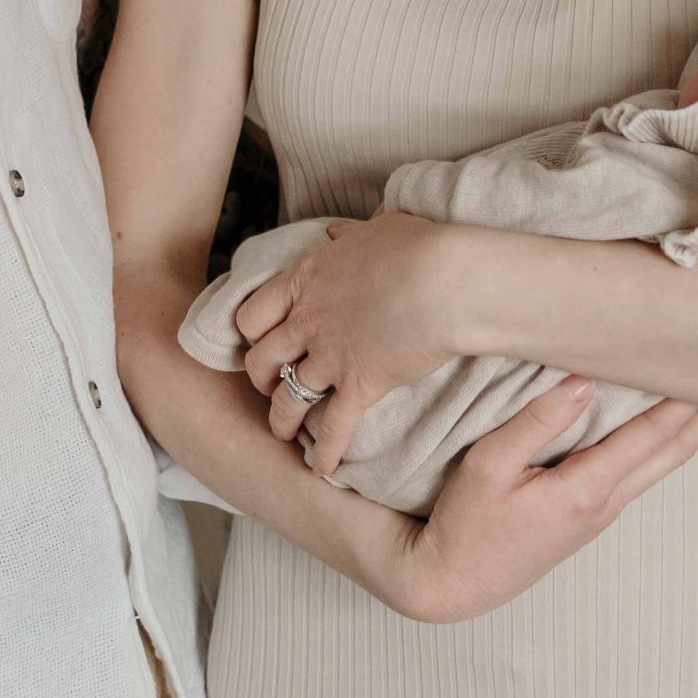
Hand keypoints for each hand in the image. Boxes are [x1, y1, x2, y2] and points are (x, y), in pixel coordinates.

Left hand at [239, 208, 455, 476]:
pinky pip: (333, 429)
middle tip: (270, 386)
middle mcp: (308, 321)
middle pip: (261, 360)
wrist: (447, 280)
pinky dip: (325, 453)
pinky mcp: (359, 386)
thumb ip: (348, 235)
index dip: (251, 332)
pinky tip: (322, 469)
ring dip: (281, 420)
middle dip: (260, 378)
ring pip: (287, 399)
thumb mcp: (376, 228)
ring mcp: (330, 356)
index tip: (259, 340)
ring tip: (285, 433)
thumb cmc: (417, 247)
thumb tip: (335, 232)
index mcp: (306, 280)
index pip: (253, 313)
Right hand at [355, 378, 697, 623]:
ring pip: (658, 466)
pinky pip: (637, 473)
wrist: (453, 583)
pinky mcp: (586, 517)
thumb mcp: (487, 466)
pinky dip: (661, 445)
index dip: (686, 400)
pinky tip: (661, 428)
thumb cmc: (465, 522)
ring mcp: (598, 514)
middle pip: (670, 452)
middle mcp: (604, 504)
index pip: (650, 435)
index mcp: (585, 488)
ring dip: (689, 431)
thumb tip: (584, 381)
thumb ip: (536, 422)